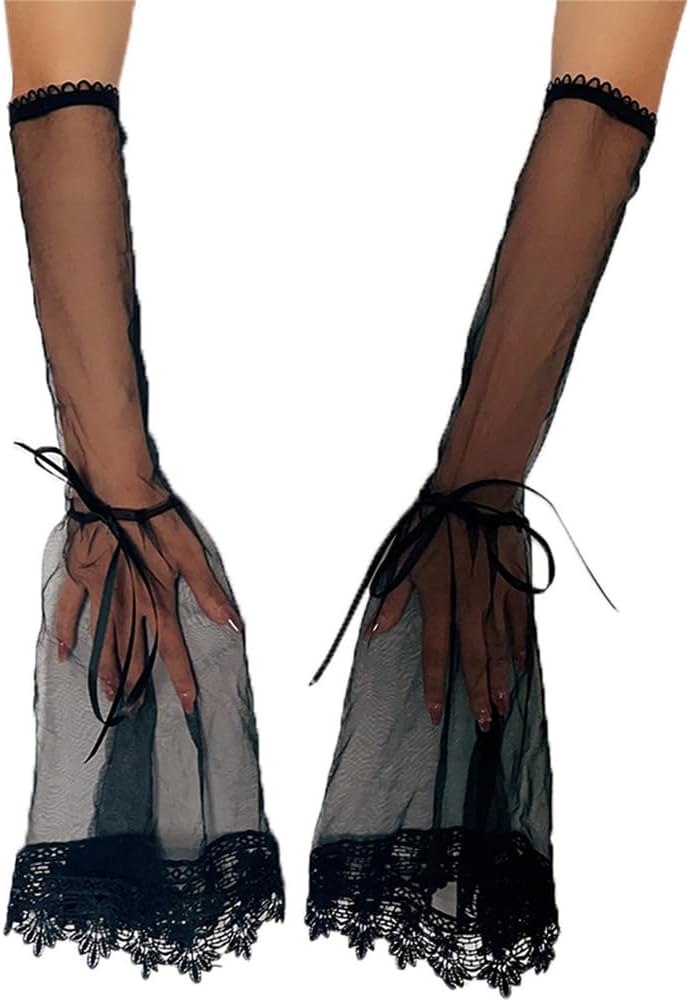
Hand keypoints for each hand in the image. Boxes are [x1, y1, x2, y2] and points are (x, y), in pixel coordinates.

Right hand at [55, 481, 242, 714]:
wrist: (116, 488)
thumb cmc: (155, 517)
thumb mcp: (190, 553)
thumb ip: (208, 592)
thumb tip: (232, 620)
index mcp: (156, 597)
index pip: (171, 646)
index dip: (181, 676)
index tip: (187, 702)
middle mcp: (127, 601)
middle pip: (133, 650)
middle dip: (138, 682)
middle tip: (136, 709)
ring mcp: (99, 590)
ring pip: (103, 639)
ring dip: (107, 668)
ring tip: (111, 695)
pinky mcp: (79, 575)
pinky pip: (69, 610)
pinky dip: (66, 632)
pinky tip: (65, 653)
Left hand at [364, 483, 529, 731]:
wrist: (476, 496)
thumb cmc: (435, 525)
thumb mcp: (405, 559)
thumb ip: (394, 598)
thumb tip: (377, 628)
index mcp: (440, 601)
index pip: (436, 654)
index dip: (435, 687)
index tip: (436, 715)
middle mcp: (470, 607)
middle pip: (475, 659)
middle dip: (477, 694)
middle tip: (483, 725)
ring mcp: (495, 597)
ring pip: (500, 647)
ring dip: (501, 679)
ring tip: (503, 707)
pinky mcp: (513, 584)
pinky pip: (518, 622)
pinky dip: (519, 645)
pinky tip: (520, 665)